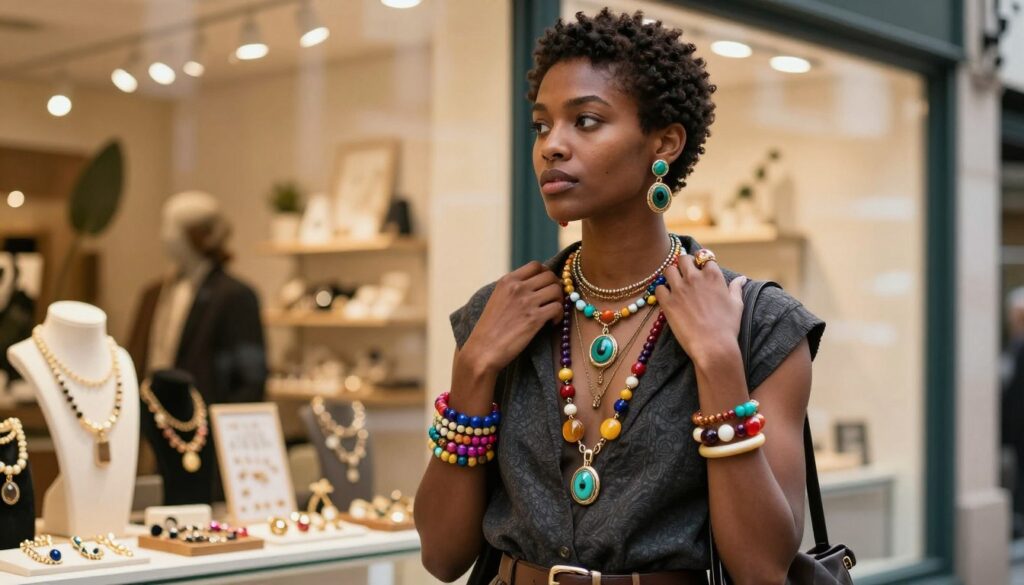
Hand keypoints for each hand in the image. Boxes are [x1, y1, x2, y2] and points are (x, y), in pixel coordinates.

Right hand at [459, 261, 563, 375]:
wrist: (482, 350)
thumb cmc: (489, 329)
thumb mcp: (497, 299)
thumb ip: (513, 289)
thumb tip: (534, 285)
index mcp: (507, 281)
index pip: (536, 265)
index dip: (546, 274)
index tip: (545, 287)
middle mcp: (517, 287)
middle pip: (550, 276)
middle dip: (555, 287)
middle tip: (552, 301)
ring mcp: (526, 302)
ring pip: (557, 290)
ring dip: (559, 301)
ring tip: (552, 313)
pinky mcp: (534, 319)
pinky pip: (558, 308)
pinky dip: (559, 316)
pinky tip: (551, 323)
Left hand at [654, 254, 746, 365]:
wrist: (714, 346)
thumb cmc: (728, 326)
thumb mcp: (737, 305)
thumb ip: (736, 288)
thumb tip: (742, 278)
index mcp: (713, 276)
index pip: (704, 257)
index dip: (702, 263)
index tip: (700, 269)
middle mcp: (694, 278)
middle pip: (683, 258)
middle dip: (684, 264)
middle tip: (685, 274)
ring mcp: (679, 289)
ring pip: (668, 270)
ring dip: (671, 275)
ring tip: (674, 284)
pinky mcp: (668, 302)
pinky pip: (658, 288)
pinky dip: (661, 291)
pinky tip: (667, 298)